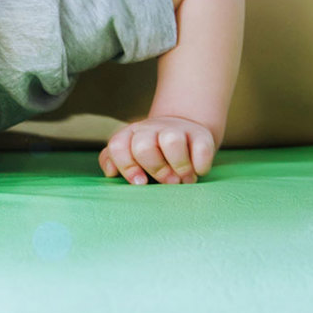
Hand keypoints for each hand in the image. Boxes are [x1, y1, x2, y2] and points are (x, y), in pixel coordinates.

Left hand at [99, 116, 215, 184]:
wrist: (183, 134)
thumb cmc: (152, 154)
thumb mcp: (131, 156)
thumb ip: (114, 162)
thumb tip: (111, 172)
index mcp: (131, 135)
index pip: (118, 146)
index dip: (126, 166)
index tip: (140, 183)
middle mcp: (150, 129)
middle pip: (143, 146)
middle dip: (155, 169)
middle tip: (168, 183)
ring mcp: (176, 129)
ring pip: (172, 141)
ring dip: (179, 166)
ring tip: (183, 179)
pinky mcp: (200, 135)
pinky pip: (201, 149)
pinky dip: (200, 165)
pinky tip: (197, 171)